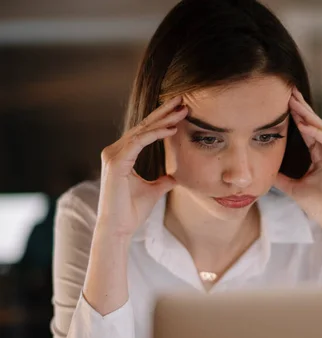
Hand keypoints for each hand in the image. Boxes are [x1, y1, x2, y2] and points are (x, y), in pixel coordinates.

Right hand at [96, 96, 187, 237]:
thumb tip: (175, 177)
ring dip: (164, 119)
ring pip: (142, 131)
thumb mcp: (154, 191)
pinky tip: (172, 129)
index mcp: (122, 155)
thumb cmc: (131, 211)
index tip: (180, 111)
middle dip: (164, 112)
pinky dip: (156, 134)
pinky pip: (139, 142)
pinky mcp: (116, 162)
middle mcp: (115, 151)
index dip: (162, 120)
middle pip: (144, 126)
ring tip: (182, 110)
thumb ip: (163, 180)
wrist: (119, 228)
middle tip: (182, 100)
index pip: (145, 132)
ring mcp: (113, 155)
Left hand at [275, 87, 321, 233]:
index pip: (308, 131)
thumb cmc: (321, 208)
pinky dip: (320, 135)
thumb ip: (281, 178)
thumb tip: (262, 170)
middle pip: (316, 126)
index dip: (296, 117)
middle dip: (302, 109)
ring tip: (296, 104)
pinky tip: (307, 126)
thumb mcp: (294, 189)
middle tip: (289, 92)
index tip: (283, 102)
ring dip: (309, 117)